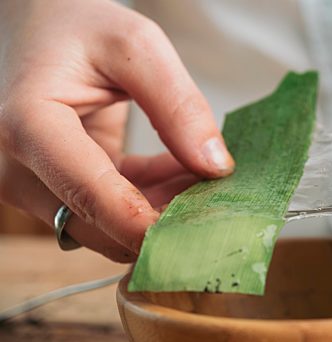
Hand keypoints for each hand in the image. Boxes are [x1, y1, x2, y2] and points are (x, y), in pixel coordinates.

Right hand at [0, 0, 234, 261]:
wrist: (43, 29)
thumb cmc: (79, 28)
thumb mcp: (137, 47)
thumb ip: (178, 105)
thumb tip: (215, 167)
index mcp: (30, 126)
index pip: (90, 195)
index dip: (147, 225)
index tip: (199, 233)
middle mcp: (21, 167)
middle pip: (99, 225)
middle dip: (163, 222)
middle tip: (221, 203)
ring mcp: (37, 184)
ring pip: (109, 227)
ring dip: (163, 211)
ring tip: (209, 181)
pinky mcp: (59, 188)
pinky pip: (113, 212)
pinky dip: (155, 198)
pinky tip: (187, 174)